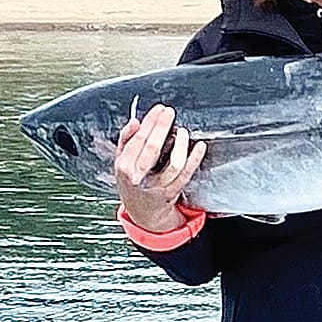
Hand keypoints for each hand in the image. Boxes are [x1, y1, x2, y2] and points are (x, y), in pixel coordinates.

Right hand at [113, 103, 205, 232]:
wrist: (142, 212)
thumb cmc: (132, 181)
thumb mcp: (121, 161)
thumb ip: (126, 140)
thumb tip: (135, 122)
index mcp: (125, 167)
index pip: (138, 140)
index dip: (150, 122)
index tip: (159, 110)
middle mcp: (140, 177)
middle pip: (153, 148)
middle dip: (162, 127)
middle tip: (169, 113)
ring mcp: (158, 186)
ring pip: (173, 163)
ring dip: (180, 144)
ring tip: (182, 130)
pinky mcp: (173, 192)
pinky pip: (186, 174)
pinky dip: (194, 158)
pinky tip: (199, 146)